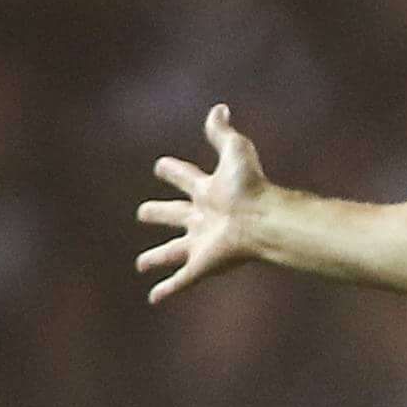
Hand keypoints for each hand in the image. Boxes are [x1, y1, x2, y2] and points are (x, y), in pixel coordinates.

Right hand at [137, 104, 269, 304]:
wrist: (264, 220)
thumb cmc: (252, 186)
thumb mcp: (234, 151)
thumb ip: (222, 132)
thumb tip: (219, 107)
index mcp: (208, 191)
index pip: (184, 178)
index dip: (172, 171)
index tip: (161, 166)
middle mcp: (202, 218)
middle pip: (174, 216)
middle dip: (158, 213)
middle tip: (143, 212)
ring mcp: (201, 243)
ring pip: (173, 252)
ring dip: (157, 258)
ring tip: (142, 263)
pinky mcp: (202, 265)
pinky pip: (181, 281)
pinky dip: (167, 290)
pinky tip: (154, 299)